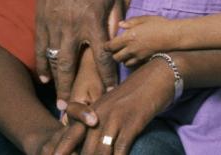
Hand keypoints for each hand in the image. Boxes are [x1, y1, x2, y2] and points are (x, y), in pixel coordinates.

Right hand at [35, 0, 120, 109]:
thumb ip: (115, 19)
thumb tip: (119, 38)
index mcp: (92, 22)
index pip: (102, 55)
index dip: (107, 75)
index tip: (109, 90)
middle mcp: (72, 28)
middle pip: (72, 66)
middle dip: (73, 88)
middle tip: (74, 106)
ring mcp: (53, 27)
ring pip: (54, 61)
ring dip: (56, 83)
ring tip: (59, 99)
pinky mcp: (41, 23)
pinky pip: (40, 49)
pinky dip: (42, 65)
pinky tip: (45, 78)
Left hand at [50, 56, 174, 154]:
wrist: (158, 75)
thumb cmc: (136, 92)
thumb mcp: (112, 103)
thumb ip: (99, 119)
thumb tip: (91, 138)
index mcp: (92, 110)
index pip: (70, 135)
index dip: (61, 151)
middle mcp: (100, 114)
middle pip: (84, 148)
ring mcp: (116, 118)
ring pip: (100, 151)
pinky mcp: (133, 121)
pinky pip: (121, 147)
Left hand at [107, 15, 178, 65]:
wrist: (174, 35)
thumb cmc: (160, 24)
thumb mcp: (145, 19)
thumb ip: (131, 22)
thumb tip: (120, 24)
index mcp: (128, 37)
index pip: (110, 46)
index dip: (107, 46)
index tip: (108, 44)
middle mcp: (131, 48)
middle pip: (115, 57)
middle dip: (114, 54)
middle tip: (118, 49)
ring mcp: (138, 56)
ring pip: (124, 63)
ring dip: (123, 59)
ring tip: (127, 53)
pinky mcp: (145, 60)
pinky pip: (134, 64)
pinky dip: (132, 62)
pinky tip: (136, 56)